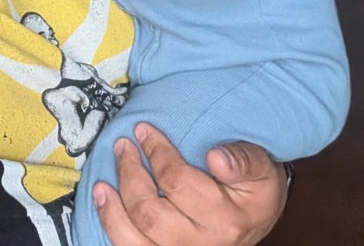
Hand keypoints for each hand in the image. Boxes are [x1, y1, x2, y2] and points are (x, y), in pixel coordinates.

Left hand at [93, 123, 287, 245]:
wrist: (256, 220)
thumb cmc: (254, 190)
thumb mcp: (261, 168)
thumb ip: (243, 160)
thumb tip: (216, 157)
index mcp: (226, 219)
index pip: (179, 183)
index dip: (157, 153)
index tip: (144, 129)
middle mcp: (203, 244)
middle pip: (151, 214)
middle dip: (130, 175)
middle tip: (123, 145)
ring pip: (135, 241)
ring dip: (112, 210)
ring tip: (102, 182)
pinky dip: (114, 229)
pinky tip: (104, 206)